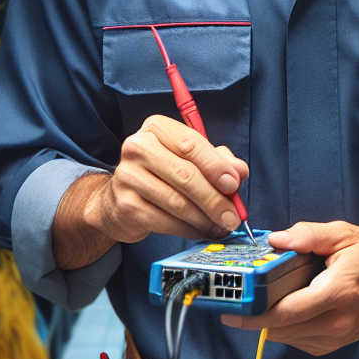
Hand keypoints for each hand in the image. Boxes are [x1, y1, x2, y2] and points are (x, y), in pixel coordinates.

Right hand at [53, 115, 248, 268]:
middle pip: (185, 175)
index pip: (191, 144)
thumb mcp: (189, 157)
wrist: (119, 198)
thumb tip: (239, 172)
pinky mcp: (126, 206)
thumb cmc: (162, 173)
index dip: (216, 166)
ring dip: (205, 218)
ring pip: (177, 202)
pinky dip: (189, 229)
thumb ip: (217, 160)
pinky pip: (166, 222)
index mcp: (157, 127)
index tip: (234, 184)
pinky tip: (201, 230)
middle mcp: (138, 147)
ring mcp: (128, 177)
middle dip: (215, 199)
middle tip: (233, 215)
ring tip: (221, 225)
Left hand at [219, 221, 358, 355]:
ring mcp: (336, 337)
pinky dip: (286, 328)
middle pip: (281, 328)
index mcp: (337, 292)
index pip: (286, 312)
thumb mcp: (343, 234)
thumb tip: (277, 240)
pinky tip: (286, 309)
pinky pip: (299, 341)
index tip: (234, 309)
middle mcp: (336, 321)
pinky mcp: (334, 344)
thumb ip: (307, 235)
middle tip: (239, 298)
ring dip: (270, 321)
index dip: (255, 313)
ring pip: (287, 338)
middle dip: (255, 315)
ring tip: (261, 299)